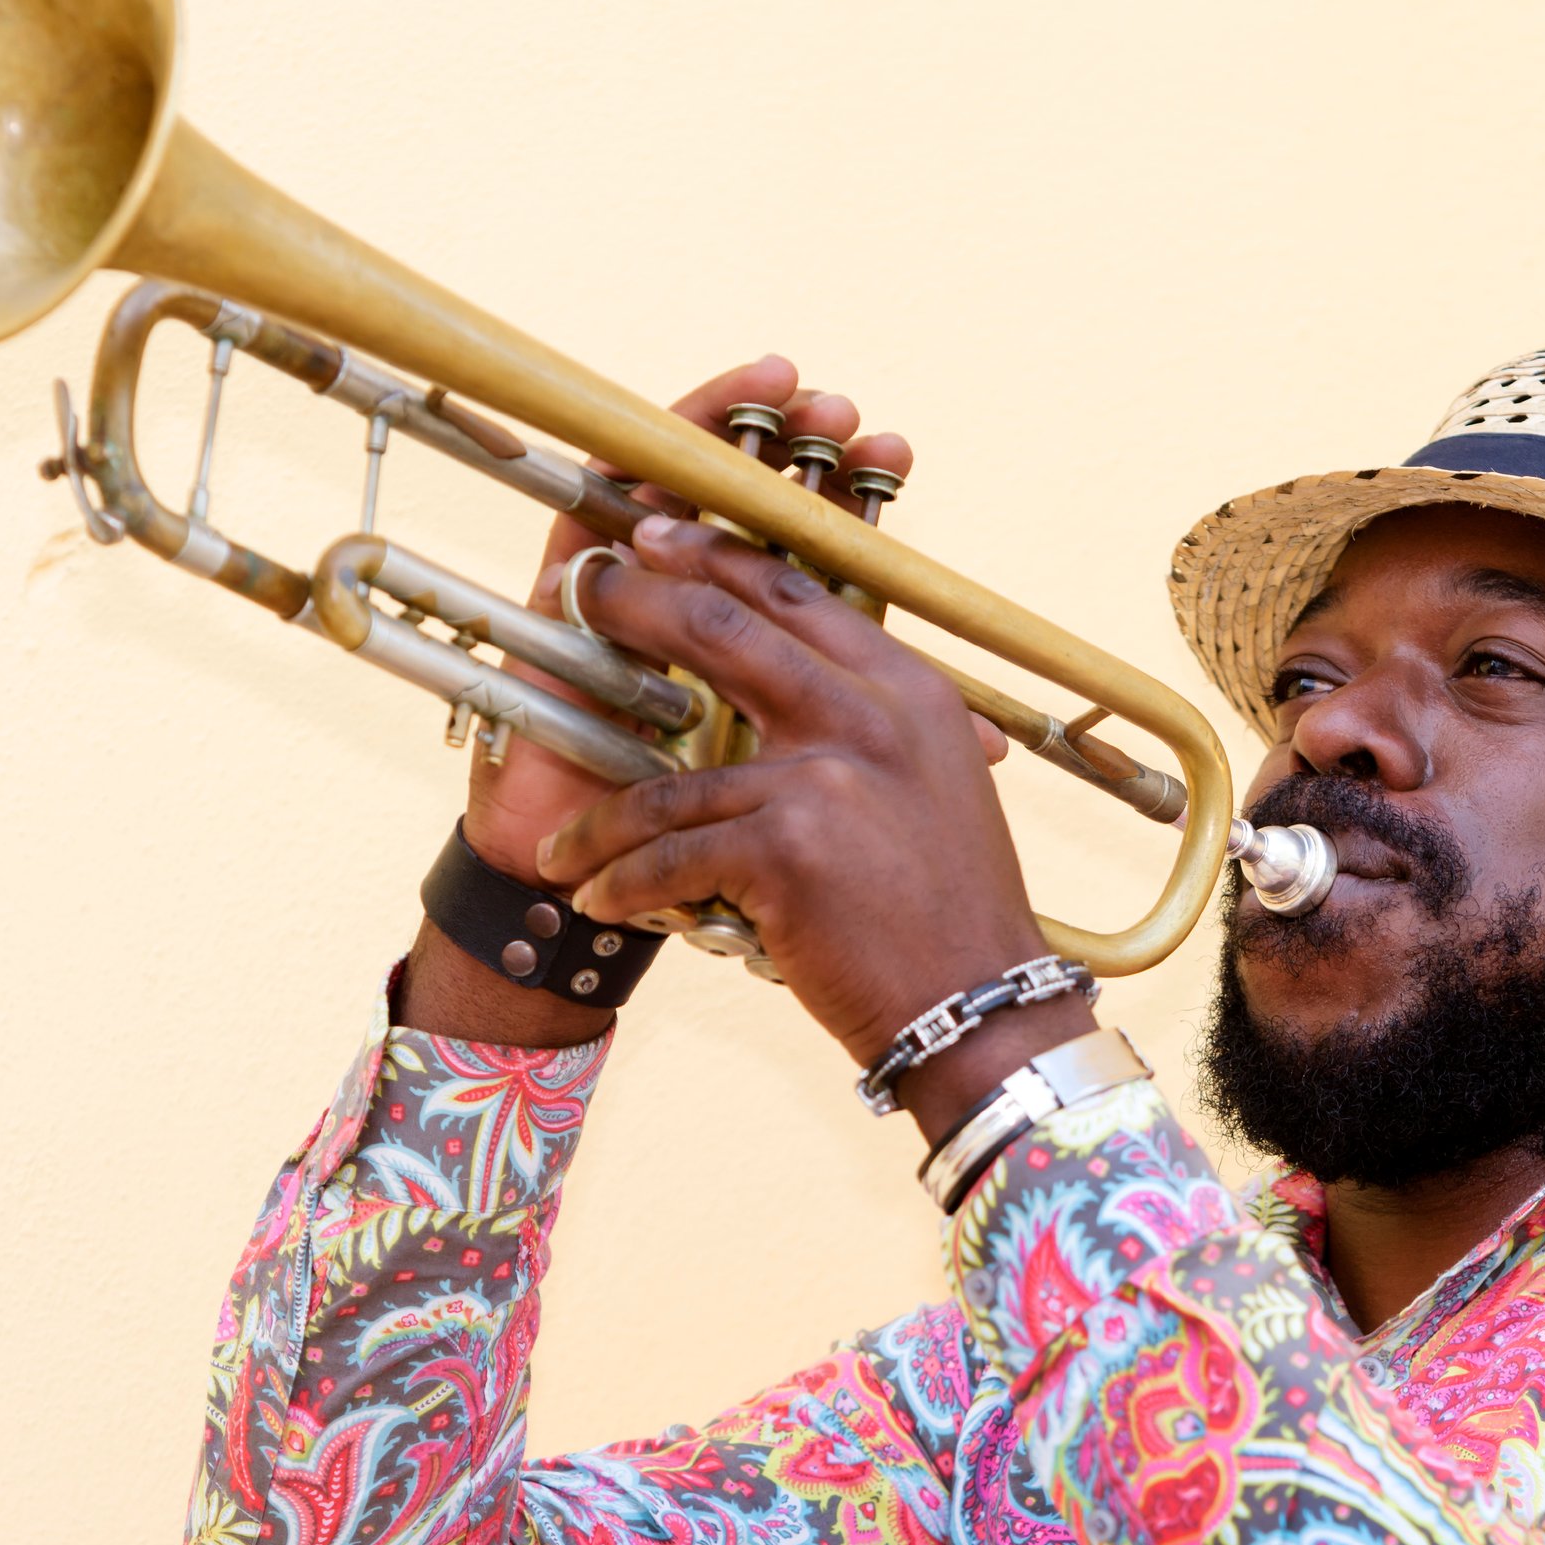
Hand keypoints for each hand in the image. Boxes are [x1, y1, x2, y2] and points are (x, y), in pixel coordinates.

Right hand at [396, 355, 910, 1051]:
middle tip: (845, 418)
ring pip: (677, 486)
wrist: (599, 895)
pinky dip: (638, 464)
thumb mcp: (801, 790)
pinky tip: (679, 436)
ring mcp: (630, 594)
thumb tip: (995, 739)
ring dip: (726, 431)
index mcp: (760, 640)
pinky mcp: (561, 594)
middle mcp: (695, 608)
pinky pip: (594, 507)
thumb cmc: (698, 844)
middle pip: (748, 503)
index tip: (894, 456)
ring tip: (777, 389)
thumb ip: (874, 749)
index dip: (846, 496)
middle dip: (797, 452)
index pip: (805, 542)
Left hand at [534, 517, 1093, 1143]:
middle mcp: (870, 716)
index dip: (716, 557)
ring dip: (603, 822)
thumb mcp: (933, 786)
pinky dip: (624, 882)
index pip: (798, 592)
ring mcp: (828, 776)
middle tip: (581, 598)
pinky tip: (602, 903)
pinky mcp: (788, 847)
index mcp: (907, 690)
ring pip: (673, 777)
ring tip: (565, 850)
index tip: (656, 538)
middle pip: (725, 630)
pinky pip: (670, 853)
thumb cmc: (947, 914)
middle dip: (637, 606)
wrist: (979, 1007)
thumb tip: (793, 691)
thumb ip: (870, 729)